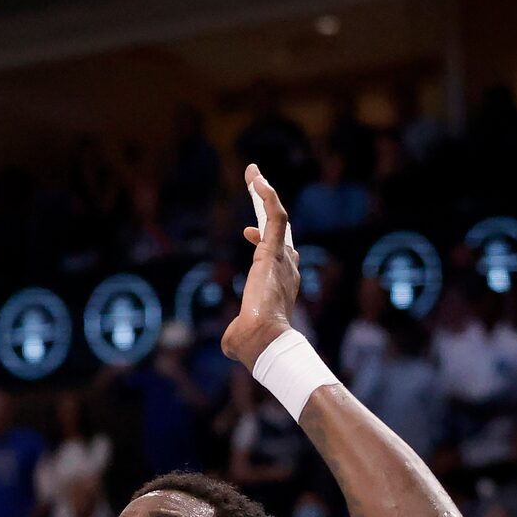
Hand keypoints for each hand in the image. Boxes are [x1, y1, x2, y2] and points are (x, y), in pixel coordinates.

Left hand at [222, 164, 301, 371]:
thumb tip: (230, 345)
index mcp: (281, 284)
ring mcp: (282, 257)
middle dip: (267, 207)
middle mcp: (286, 267)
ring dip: (265, 192)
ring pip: (277, 215)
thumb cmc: (252, 344)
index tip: (246, 232)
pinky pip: (276, 215)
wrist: (263, 341)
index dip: (261, 239)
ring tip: (252, 172)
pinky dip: (268, 195)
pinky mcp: (274, 250)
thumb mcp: (241, 336)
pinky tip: (257, 179)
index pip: (276, 253)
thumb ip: (236, 334)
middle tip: (257, 185)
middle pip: (280, 229)